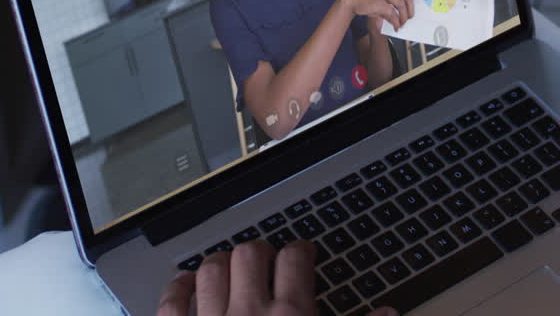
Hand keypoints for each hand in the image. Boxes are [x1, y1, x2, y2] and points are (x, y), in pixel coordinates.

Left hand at [156, 240, 397, 315]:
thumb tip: (388, 314)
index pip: (296, 258)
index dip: (301, 250)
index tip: (302, 253)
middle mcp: (249, 314)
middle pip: (251, 254)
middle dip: (261, 252)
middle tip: (267, 261)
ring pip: (212, 269)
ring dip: (221, 264)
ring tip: (230, 268)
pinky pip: (171, 302)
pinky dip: (178, 289)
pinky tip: (187, 287)